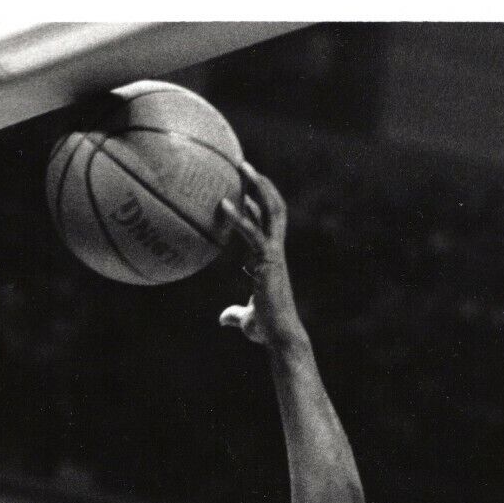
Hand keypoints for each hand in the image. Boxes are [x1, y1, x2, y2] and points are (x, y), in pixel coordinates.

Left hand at [217, 163, 303, 350]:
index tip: (245, 187)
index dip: (257, 203)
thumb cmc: (266, 330)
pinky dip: (239, 217)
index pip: (267, 223)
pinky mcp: (268, 261)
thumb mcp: (246, 319)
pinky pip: (252, 234)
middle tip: (243, 164)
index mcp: (270, 259)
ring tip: (242, 166)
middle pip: (273, 208)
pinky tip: (224, 204)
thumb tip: (222, 319)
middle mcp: (275, 251)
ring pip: (270, 211)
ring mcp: (273, 254)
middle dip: (261, 184)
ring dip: (257, 186)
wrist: (280, 338)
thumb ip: (234, 314)